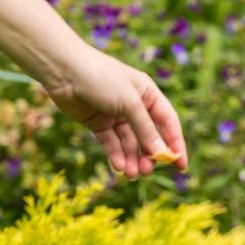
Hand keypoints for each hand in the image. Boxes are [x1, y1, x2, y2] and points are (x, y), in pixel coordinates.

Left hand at [46, 45, 187, 178]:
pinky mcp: (98, 123)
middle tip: (147, 171)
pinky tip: (118, 166)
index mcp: (148, 94)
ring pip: (129, 143)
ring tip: (131, 173)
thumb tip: (162, 153)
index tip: (180, 165)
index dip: (175, 144)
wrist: (64, 71)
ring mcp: (116, 115)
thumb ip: (145, 129)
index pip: (168, 122)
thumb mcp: (129, 103)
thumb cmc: (101, 78)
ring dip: (132, 159)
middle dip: (149, 155)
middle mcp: (134, 105)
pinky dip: (115, 155)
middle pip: (148, 136)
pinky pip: (111, 143)